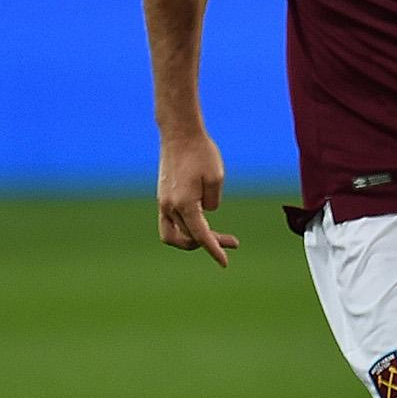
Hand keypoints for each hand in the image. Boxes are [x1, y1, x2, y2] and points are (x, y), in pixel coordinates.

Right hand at [157, 130, 239, 266]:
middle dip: (209, 243)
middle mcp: (169, 206)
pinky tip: (202, 219)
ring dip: (193, 238)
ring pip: (174, 234)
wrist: (179, 133)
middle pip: (188, 237)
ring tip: (215, 236)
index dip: (214, 250)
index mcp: (184, 204)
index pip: (200, 235)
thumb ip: (213, 201)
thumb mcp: (216, 177)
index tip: (225, 263)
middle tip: (233, 242)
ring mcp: (163, 202)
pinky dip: (185, 227)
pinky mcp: (163, 196)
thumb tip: (207, 213)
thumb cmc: (201, 153)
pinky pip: (170, 223)